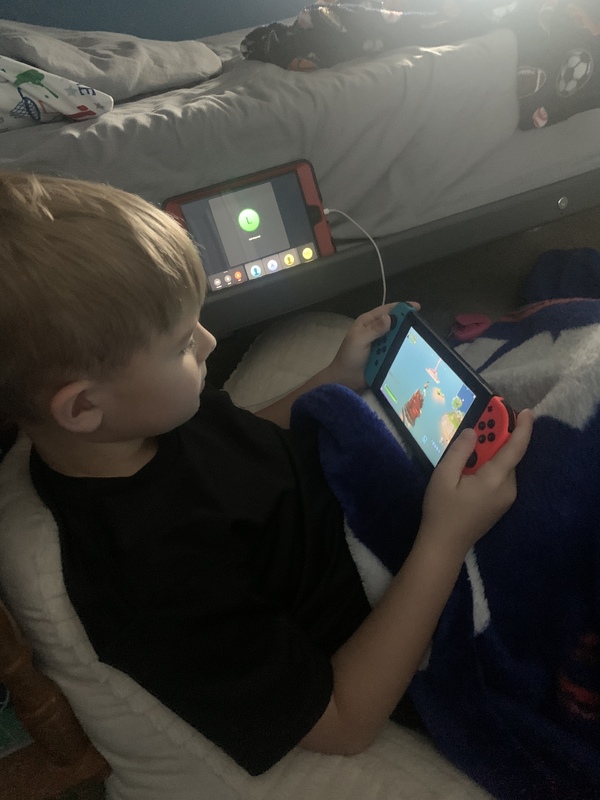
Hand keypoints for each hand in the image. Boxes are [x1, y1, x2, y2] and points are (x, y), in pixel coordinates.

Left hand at [325, 302, 419, 390]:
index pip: (387, 310)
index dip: (402, 307)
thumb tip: (389, 317)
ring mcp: (382, 343)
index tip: (417, 308)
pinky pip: (397, 349)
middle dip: (407, 323)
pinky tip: (415, 351)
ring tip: (421, 339)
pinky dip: (404, 349)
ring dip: (407, 337)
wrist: (345, 379)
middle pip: (395, 323)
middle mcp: (376, 330)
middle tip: (421, 326)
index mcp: (368, 322)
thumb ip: (374, 329)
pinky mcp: (385, 355)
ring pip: (398, 336)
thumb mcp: (359, 340)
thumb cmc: (349, 357)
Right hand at [419, 408, 533, 554]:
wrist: (444, 546)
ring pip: (504, 465)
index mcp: (495, 480)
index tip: (527, 410)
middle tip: (483, 418)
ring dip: (492, 450)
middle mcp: (507, 488)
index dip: (523, 428)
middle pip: (509, 455)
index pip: (515, 449)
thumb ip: (459, 451)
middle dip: (499, 435)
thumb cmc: (441, 511)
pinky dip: (491, 463)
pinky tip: (472, 462)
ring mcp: (506, 498)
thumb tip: (472, 432)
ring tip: (472, 439)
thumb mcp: (443, 477)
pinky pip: (500, 476)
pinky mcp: (500, 503)